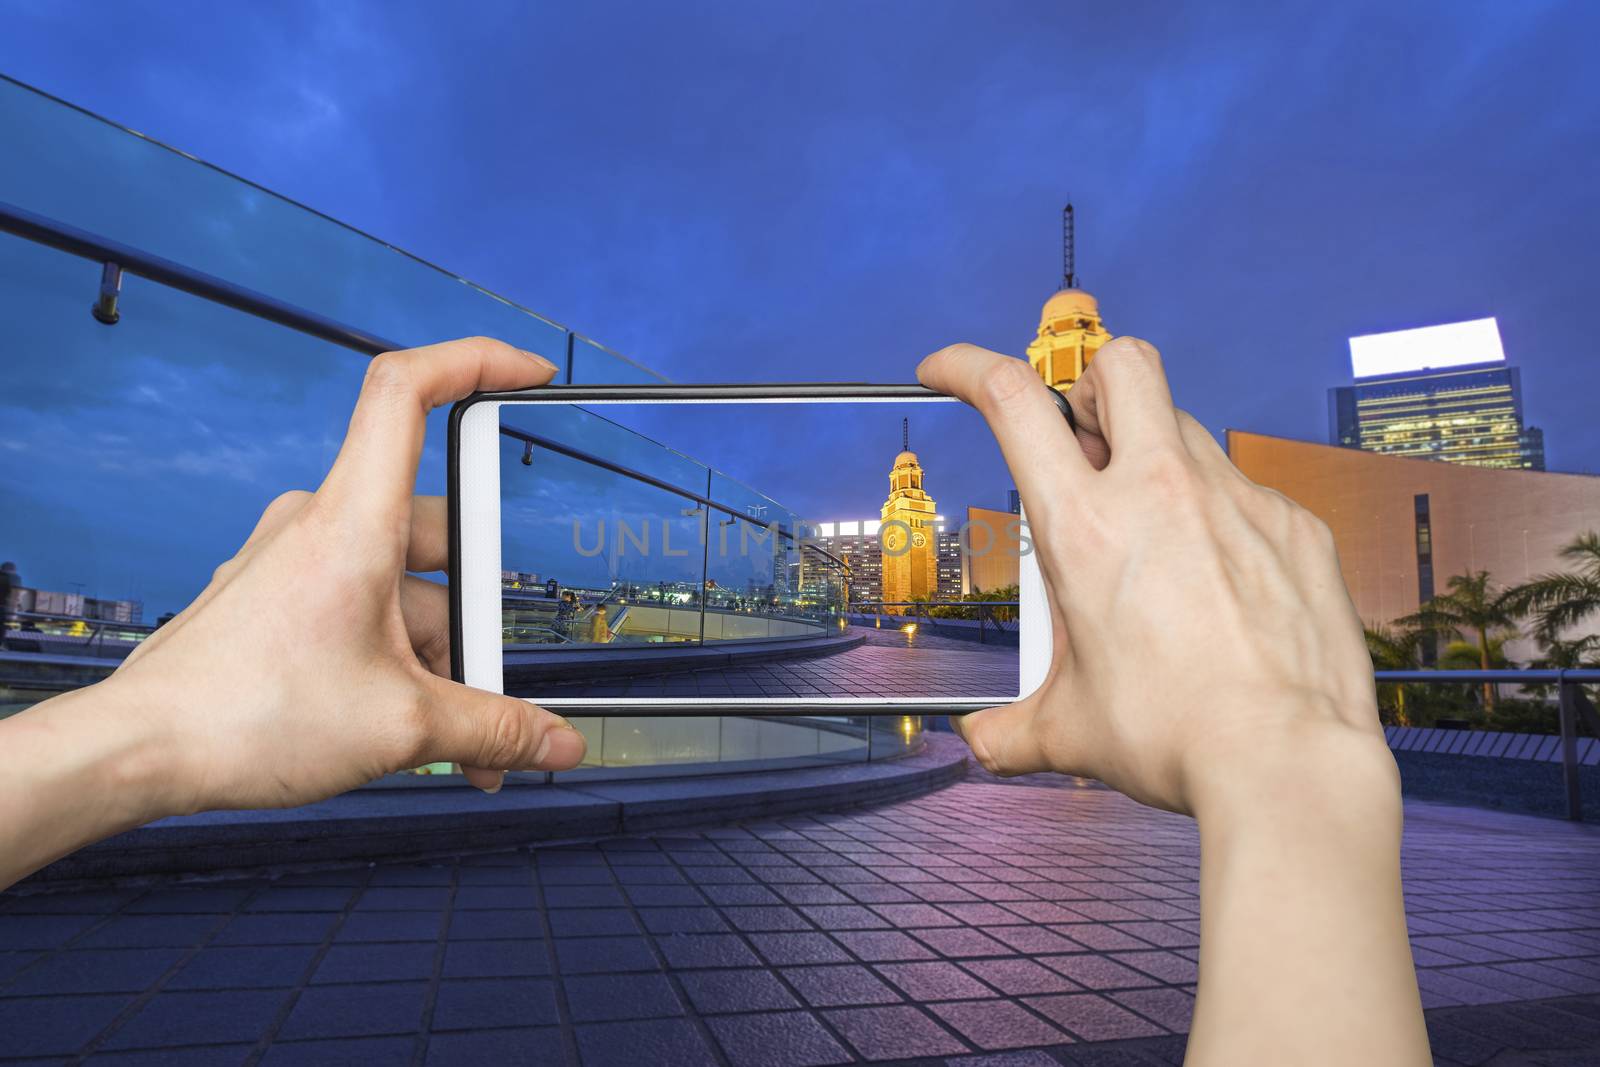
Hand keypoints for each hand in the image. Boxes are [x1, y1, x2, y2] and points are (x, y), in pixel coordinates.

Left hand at [107, 336, 585, 811]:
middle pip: (437, 532)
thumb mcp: (403, 727)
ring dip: (441, 658)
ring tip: (456, 740)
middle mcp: (321, 525)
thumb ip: (494, 730)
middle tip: (497, 682)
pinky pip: (365, 610)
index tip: (530, 373)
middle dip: (480, 615)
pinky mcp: (281, 600)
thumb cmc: (243, 718)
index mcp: (353, 522)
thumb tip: (555, 744)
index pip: (408, 391)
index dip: (475, 362)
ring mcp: (296, 562)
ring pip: (404, 587)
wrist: (139, 754)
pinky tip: (409, 727)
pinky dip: (399, 661)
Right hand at [919, 338, 1385, 812]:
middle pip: (1122, 364)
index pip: (1013, 400)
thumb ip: (1011, 730)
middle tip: (1084, 442)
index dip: (968, 366)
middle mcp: (1160, 492)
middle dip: (1091, 383)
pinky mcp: (1294, 527)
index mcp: (1085, 528)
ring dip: (1154, 457)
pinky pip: (1247, 493)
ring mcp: (1237, 501)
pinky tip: (1220, 586)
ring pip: (1187, 428)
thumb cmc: (1174, 740)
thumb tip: (984, 741)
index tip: (947, 371)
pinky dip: (1220, 520)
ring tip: (1153, 538)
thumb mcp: (1068, 732)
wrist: (1286, 765)